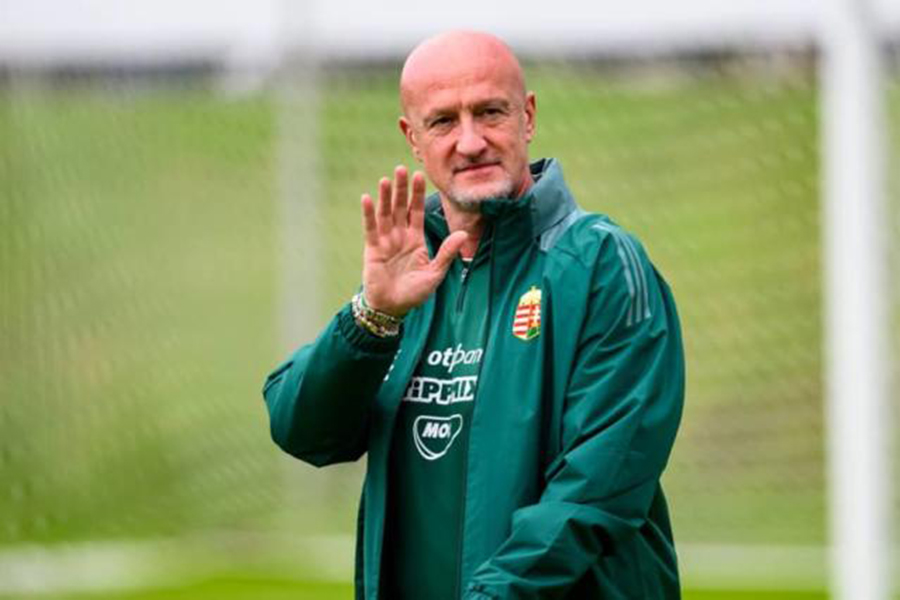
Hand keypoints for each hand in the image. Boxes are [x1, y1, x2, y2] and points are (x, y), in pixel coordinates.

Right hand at [361, 166, 466, 316]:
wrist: (393, 308)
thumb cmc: (414, 293)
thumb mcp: (435, 272)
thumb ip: (447, 252)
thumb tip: (463, 233)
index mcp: (415, 239)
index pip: (416, 211)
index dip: (417, 194)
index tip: (419, 175)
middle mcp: (399, 236)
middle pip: (400, 207)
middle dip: (401, 189)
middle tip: (401, 168)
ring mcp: (385, 241)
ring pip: (385, 214)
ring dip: (385, 197)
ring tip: (386, 179)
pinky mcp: (372, 249)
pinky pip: (370, 228)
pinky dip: (368, 214)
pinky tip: (367, 198)